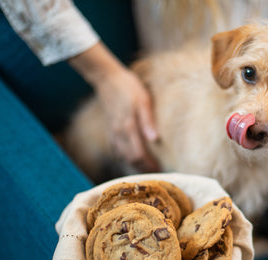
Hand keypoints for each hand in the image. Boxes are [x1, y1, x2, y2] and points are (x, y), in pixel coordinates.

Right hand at [68, 42, 159, 172]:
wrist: (107, 78)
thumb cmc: (129, 87)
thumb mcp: (143, 100)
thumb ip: (148, 120)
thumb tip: (156, 139)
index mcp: (128, 128)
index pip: (138, 155)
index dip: (149, 165)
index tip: (160, 170)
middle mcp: (118, 134)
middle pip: (130, 160)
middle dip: (143, 169)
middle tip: (157, 173)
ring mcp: (113, 132)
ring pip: (122, 156)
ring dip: (134, 165)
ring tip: (147, 169)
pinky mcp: (110, 129)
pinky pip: (116, 150)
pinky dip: (124, 158)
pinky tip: (131, 159)